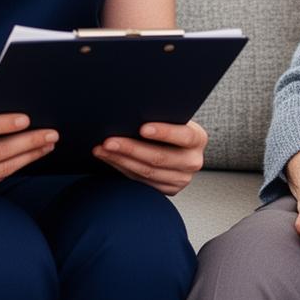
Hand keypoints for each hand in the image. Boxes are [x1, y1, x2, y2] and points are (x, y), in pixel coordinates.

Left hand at [93, 120, 207, 195]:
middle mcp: (193, 161)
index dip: (164, 132)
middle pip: (160, 158)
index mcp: (198, 139)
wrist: (175, 145)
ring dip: (120, 160)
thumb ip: (162, 114)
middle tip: (109, 141)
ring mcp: (181, 179)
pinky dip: (121, 168)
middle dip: (131, 149)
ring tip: (101, 149)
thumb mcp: (173, 117)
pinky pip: (140, 181)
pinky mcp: (168, 190)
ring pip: (147, 172)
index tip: (143, 128)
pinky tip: (108, 158)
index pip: (184, 135)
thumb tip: (133, 109)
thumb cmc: (170, 124)